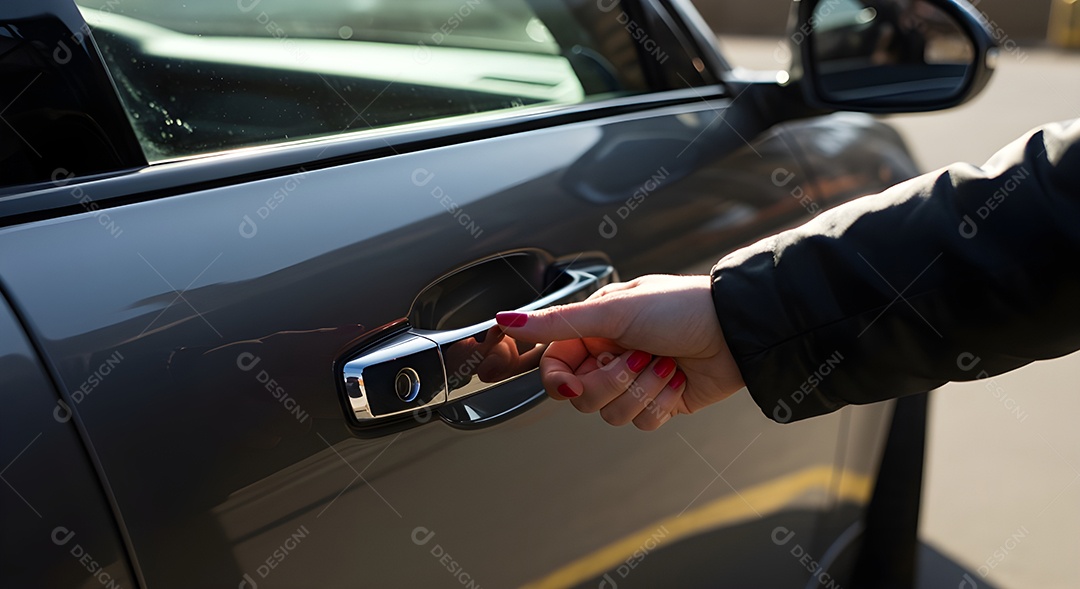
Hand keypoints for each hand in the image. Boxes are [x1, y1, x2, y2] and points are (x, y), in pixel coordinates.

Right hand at [496, 274, 744, 429]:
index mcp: (592, 331)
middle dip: (613, 382)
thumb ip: (557, 322)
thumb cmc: (678, 308)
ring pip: (611, 414)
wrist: (735, 330)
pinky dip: (663, 401)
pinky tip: (679, 377)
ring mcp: (634, 382)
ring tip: (665, 363)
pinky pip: (643, 422)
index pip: (554, 369)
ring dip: (643, 389)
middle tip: (637, 357)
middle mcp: (608, 357)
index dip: (561, 382)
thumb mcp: (612, 310)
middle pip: (582, 398)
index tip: (574, 382)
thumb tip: (505, 318)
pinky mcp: (659, 403)